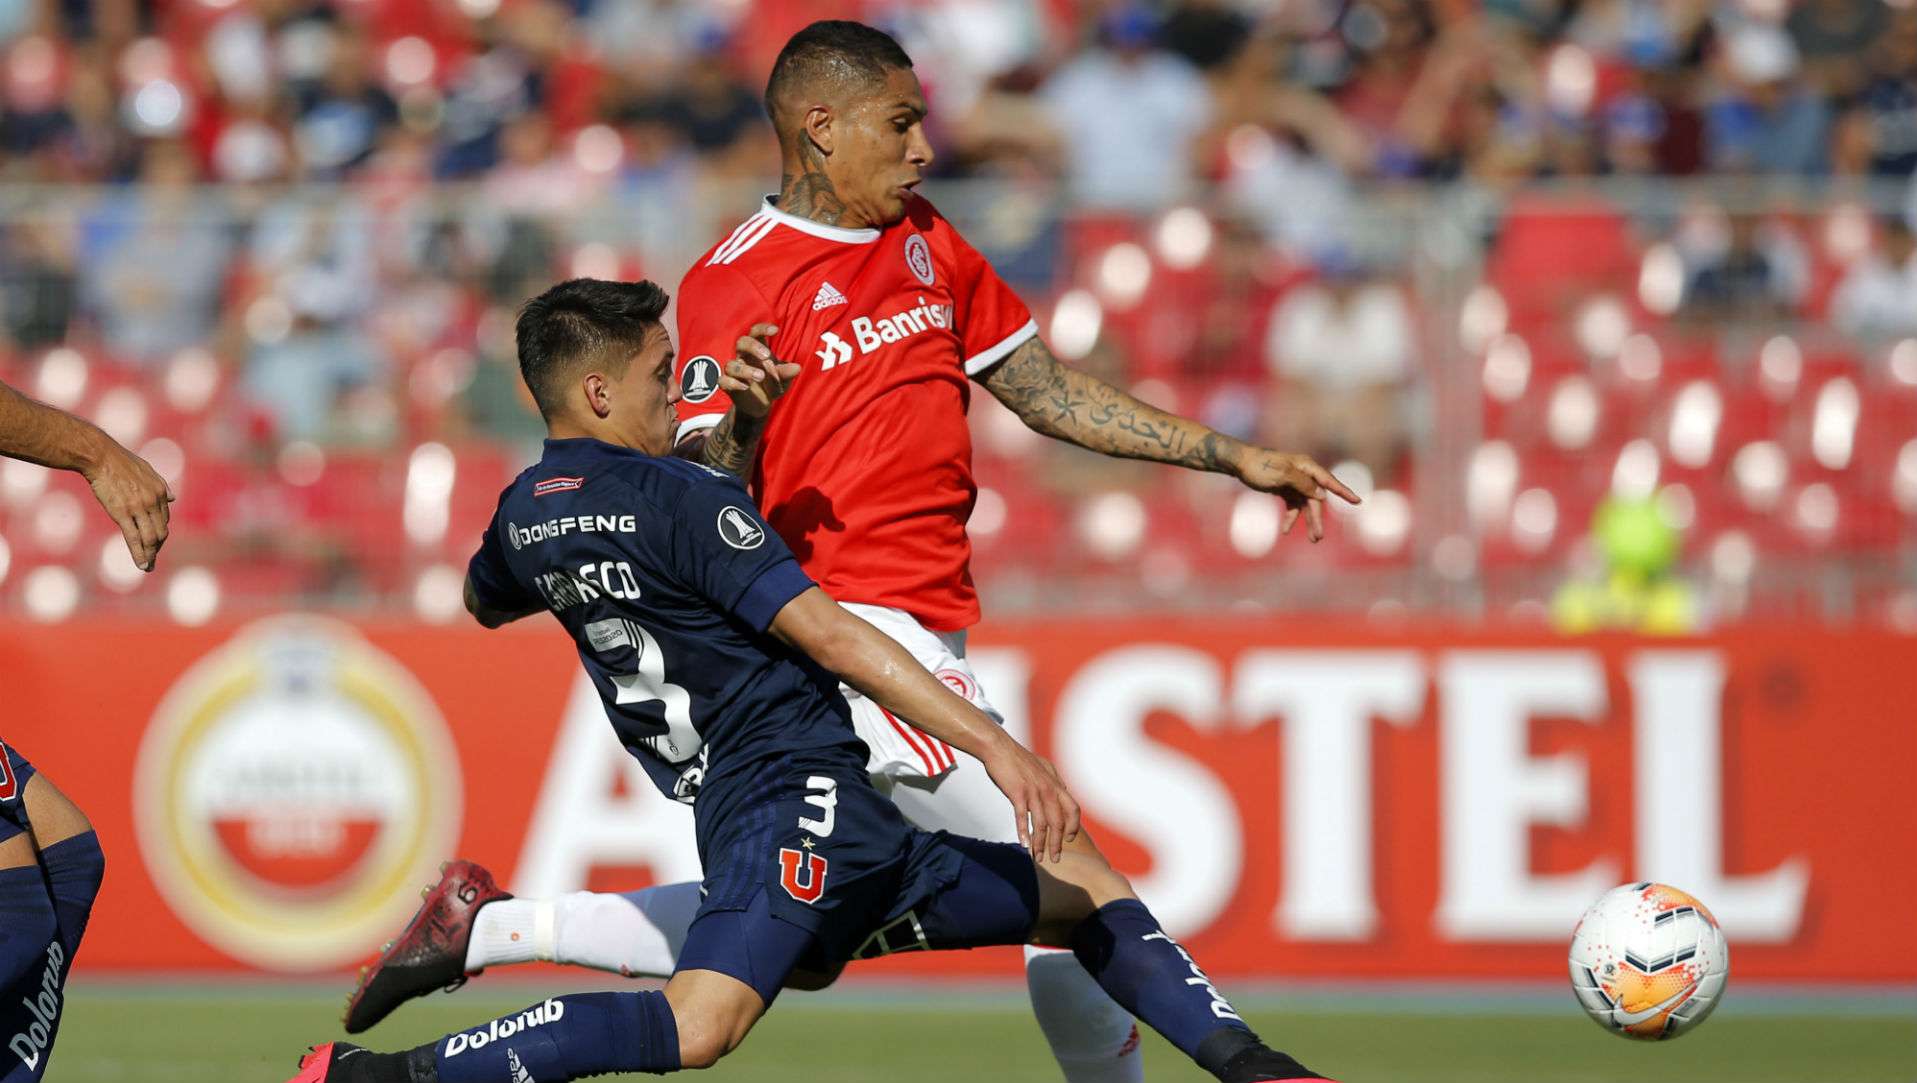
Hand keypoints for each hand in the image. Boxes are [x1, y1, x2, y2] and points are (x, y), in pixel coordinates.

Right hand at [84, 437, 173, 571]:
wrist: (99, 456)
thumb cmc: (120, 462)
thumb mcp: (147, 470)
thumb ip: (161, 485)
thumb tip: (174, 498)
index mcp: (160, 492)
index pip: (164, 519)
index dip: (161, 532)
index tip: (156, 542)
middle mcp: (153, 501)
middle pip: (161, 531)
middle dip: (158, 547)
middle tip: (152, 559)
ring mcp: (139, 508)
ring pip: (150, 538)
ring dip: (150, 555)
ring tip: (148, 566)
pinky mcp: (122, 513)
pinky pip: (134, 538)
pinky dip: (139, 554)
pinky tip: (141, 564)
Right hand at [720, 323, 801, 418]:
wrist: (760, 405)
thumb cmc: (771, 385)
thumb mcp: (782, 380)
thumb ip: (786, 373)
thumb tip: (797, 368)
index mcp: (757, 349)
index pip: (755, 332)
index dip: (763, 328)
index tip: (775, 330)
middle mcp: (743, 357)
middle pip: (741, 342)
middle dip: (753, 346)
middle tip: (766, 357)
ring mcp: (734, 371)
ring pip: (731, 364)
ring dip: (746, 370)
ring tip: (761, 376)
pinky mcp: (727, 385)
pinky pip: (723, 380)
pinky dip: (733, 383)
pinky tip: (746, 387)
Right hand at [980, 737, 1079, 863]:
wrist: (999, 748)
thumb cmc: (1019, 759)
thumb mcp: (1043, 767)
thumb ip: (1054, 781)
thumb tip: (1063, 791)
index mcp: (1056, 784)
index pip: (1073, 809)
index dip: (1073, 826)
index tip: (1068, 839)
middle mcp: (1048, 789)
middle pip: (1059, 822)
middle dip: (1057, 844)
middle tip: (1055, 859)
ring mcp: (1033, 791)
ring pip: (1041, 824)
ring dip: (1040, 844)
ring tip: (1038, 858)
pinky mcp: (1017, 793)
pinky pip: (1022, 817)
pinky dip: (1023, 833)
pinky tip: (1023, 844)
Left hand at [1232, 449, 1360, 542]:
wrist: (1239, 463)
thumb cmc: (1260, 466)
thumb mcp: (1282, 475)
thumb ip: (1303, 484)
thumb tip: (1321, 495)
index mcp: (1306, 467)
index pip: (1329, 481)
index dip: (1344, 492)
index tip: (1358, 501)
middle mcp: (1303, 474)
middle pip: (1316, 499)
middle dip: (1317, 518)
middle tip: (1317, 537)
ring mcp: (1294, 482)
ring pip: (1306, 505)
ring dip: (1307, 521)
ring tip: (1313, 539)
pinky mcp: (1285, 489)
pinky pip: (1293, 506)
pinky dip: (1290, 517)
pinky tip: (1284, 530)